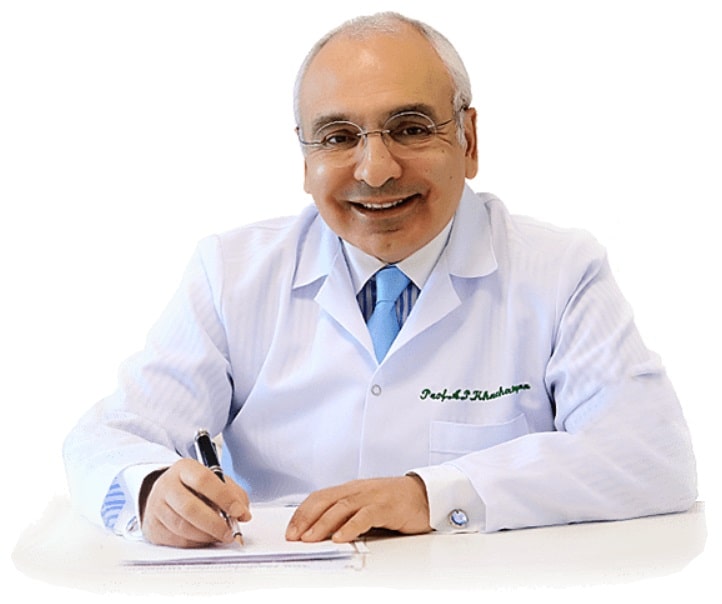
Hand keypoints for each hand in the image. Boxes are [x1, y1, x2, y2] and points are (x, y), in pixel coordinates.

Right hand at [140, 458, 250, 547]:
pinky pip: (176, 540)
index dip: (224, 497)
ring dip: (206, 536)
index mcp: (184, 468)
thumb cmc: (195, 488)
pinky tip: (205, 539)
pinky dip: (195, 543)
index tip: (239, 512)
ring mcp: (156, 506)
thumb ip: (233, 494)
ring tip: (220, 536)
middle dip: (215, 524)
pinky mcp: (152, 527)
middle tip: (231, 533)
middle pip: (190, 507)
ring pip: (182, 527)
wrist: (165, 493)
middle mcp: (167, 485)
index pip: (204, 480)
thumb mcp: (216, 481)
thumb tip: (243, 514)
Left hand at [285, 475, 430, 542]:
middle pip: (325, 500)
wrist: (425, 494)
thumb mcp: (365, 506)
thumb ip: (346, 515)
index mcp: (350, 489)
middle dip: (305, 518)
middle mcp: (358, 490)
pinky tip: (340, 538)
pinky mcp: (386, 506)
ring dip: (322, 524)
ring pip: (341, 508)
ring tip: (309, 539)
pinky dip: (350, 527)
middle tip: (293, 536)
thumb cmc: (394, 501)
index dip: (302, 513)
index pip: (319, 497)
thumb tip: (322, 533)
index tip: (290, 530)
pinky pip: (365, 516)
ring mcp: (371, 496)